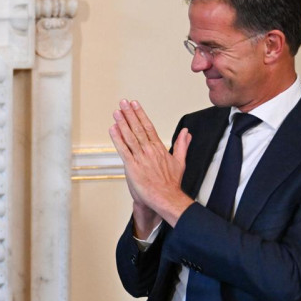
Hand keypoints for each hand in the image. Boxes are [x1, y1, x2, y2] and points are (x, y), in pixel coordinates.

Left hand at [108, 99, 194, 226]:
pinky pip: (123, 150)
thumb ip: (182, 145)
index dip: (140, 114)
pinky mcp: (132, 167)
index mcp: (159, 148)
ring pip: (130, 136)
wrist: (166, 198)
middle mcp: (149, 150)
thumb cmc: (171, 183)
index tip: (135, 105)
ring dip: (122, 123)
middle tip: (123, 102)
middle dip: (130, 114)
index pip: (148, 127)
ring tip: (117, 112)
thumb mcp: (180, 161)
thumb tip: (187, 132)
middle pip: (138, 128)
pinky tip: (113, 129)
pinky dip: (117, 139)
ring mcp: (140, 158)